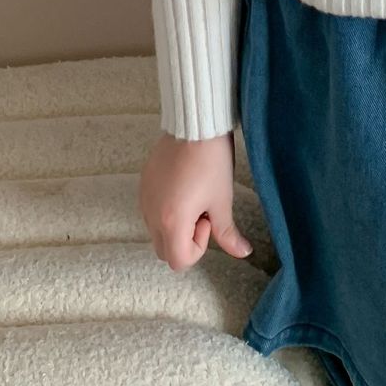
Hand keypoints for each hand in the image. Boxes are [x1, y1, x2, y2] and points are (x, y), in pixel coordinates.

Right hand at [138, 128, 255, 272]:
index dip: (198, 247)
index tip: (208, 220)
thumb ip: (228, 233)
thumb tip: (243, 252)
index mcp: (171, 222)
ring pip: (156, 232)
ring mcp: (144, 199)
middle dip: (185, 241)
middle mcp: (151, 214)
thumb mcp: (222, 200)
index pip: (179, 261)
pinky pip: (150, 211)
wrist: (194, 124)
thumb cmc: (211, 162)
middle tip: (202, 213)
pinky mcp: (143, 184)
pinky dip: (165, 211)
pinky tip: (183, 188)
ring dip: (175, 226)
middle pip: (165, 251)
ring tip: (194, 198)